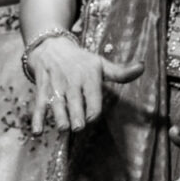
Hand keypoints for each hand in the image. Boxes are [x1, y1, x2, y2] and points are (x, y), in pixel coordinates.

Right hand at [26, 33, 143, 133]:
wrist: (51, 48)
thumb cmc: (80, 60)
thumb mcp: (100, 64)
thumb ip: (120, 72)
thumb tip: (142, 67)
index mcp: (89, 77)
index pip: (93, 97)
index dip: (93, 110)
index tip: (93, 117)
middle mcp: (72, 82)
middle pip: (75, 103)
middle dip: (76, 116)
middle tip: (78, 127)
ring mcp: (55, 88)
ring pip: (57, 106)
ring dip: (60, 118)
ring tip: (64, 128)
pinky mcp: (42, 92)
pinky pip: (38, 107)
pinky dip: (37, 120)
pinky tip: (37, 132)